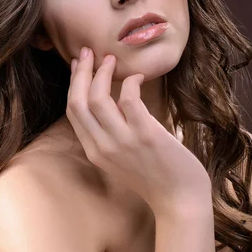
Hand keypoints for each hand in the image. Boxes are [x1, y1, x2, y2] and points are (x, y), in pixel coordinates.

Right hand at [66, 47, 211, 216]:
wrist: (179, 200)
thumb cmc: (155, 176)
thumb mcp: (121, 159)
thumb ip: (111, 135)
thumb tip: (113, 102)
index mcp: (94, 152)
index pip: (73, 111)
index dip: (73, 84)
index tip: (79, 65)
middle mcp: (102, 147)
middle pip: (78, 102)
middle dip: (81, 73)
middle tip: (88, 52)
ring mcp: (123, 142)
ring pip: (97, 99)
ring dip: (102, 73)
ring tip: (111, 60)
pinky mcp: (145, 136)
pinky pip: (129, 100)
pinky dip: (131, 82)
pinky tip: (138, 77)